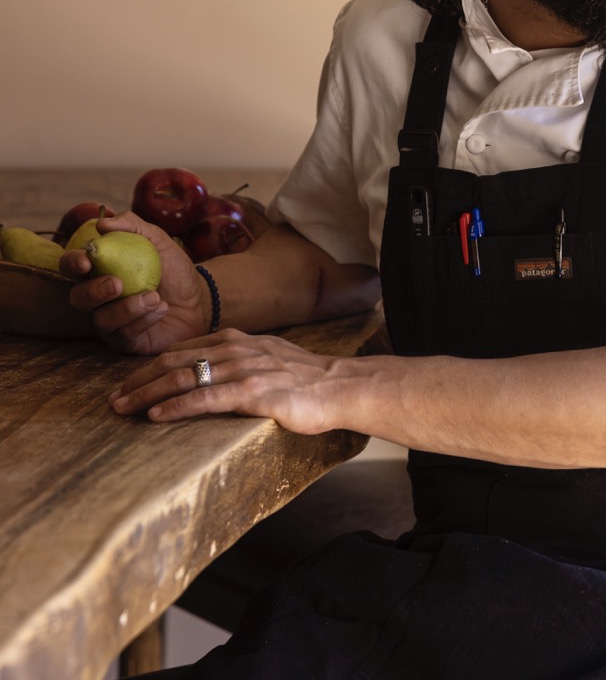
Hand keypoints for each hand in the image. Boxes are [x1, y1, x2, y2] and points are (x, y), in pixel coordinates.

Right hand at [60, 211, 209, 353]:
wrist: (200, 298)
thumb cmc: (173, 269)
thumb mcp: (157, 240)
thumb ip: (132, 225)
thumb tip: (102, 223)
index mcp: (101, 270)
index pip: (73, 266)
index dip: (72, 263)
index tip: (86, 261)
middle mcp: (99, 298)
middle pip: (78, 298)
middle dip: (94, 291)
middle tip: (118, 284)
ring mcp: (111, 322)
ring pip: (101, 320)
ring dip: (127, 308)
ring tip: (155, 296)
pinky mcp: (126, 341)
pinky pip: (122, 336)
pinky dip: (143, 320)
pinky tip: (162, 308)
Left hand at [109, 328, 342, 434]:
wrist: (340, 385)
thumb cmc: (306, 378)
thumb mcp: (267, 358)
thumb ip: (238, 360)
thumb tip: (211, 372)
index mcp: (237, 340)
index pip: (182, 350)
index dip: (150, 366)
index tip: (127, 383)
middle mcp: (236, 349)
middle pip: (174, 361)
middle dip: (139, 380)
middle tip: (113, 399)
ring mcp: (244, 370)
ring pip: (183, 378)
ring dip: (147, 394)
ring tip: (123, 409)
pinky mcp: (254, 393)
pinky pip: (205, 399)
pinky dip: (176, 407)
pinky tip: (156, 417)